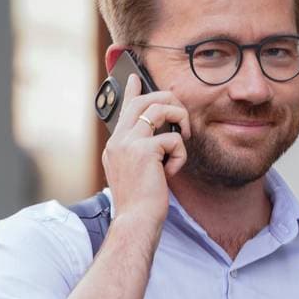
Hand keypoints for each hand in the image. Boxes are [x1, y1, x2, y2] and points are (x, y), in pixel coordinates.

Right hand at [101, 74, 190, 223]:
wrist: (135, 221)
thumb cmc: (140, 203)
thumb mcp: (137, 173)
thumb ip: (142, 152)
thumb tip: (162, 137)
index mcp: (114, 146)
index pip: (124, 109)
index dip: (132, 91)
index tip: (135, 77)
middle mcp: (117, 140)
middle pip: (144, 100)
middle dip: (169, 101)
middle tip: (182, 117)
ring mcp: (127, 143)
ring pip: (159, 108)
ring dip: (179, 121)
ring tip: (184, 140)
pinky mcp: (143, 150)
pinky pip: (173, 138)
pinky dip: (180, 155)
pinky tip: (172, 172)